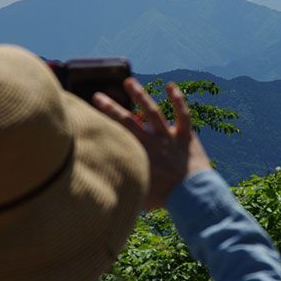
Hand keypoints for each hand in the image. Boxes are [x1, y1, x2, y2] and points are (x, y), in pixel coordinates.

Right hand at [93, 78, 211, 208]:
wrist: (191, 197)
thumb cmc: (164, 199)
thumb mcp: (136, 194)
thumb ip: (122, 185)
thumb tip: (103, 187)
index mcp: (136, 155)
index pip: (115, 136)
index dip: (101, 126)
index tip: (88, 117)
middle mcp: (150, 142)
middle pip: (126, 121)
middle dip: (110, 108)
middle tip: (98, 96)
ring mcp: (168, 138)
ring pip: (152, 112)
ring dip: (140, 95)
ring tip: (129, 82)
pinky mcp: (185, 137)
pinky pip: (182, 115)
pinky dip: (177, 100)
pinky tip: (171, 86)